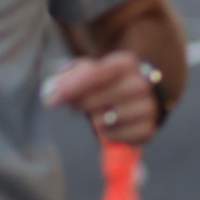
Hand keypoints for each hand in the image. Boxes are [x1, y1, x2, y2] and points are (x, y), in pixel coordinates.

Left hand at [44, 50, 158, 145]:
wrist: (140, 99)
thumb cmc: (107, 84)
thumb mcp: (91, 71)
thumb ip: (69, 75)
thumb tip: (51, 89)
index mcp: (125, 63)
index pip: (95, 74)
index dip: (71, 86)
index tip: (51, 98)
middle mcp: (141, 83)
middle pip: (95, 101)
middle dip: (79, 104)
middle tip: (75, 104)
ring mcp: (147, 107)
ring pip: (103, 121)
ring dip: (94, 120)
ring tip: (100, 112)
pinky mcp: (148, 130)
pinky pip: (113, 137)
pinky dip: (107, 134)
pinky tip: (112, 125)